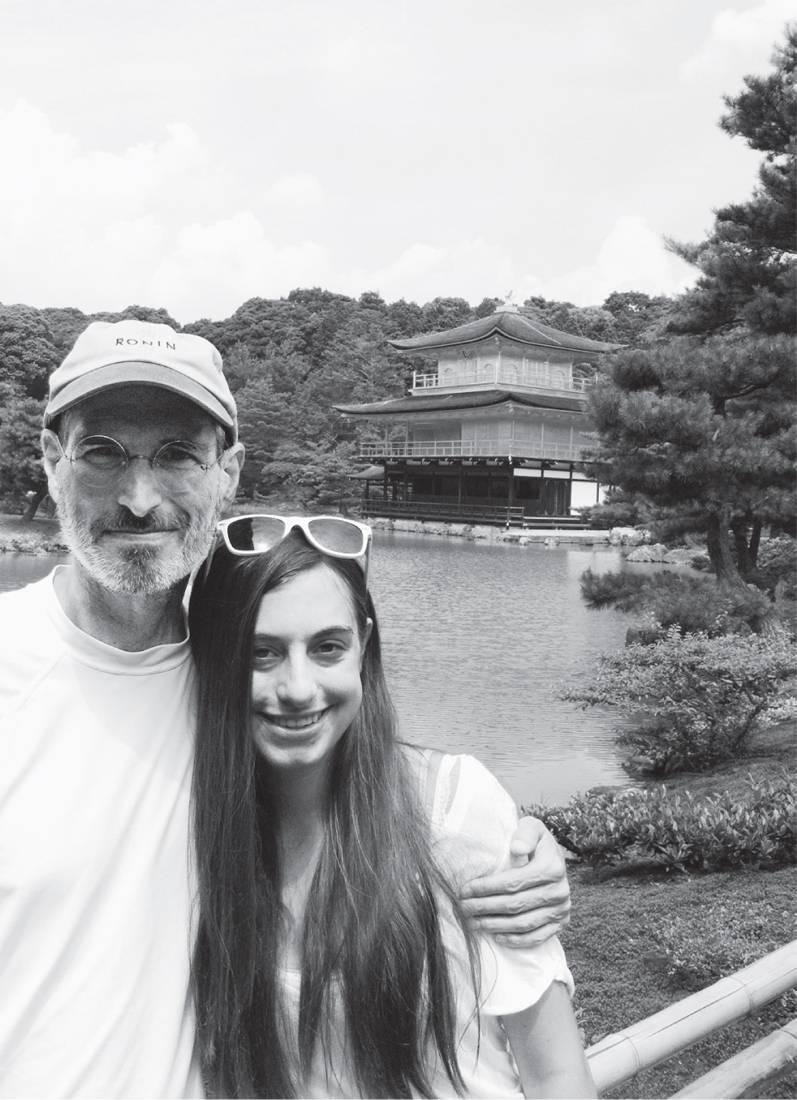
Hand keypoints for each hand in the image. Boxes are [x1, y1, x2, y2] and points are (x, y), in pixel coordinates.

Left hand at [459, 816, 570, 947]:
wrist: (553, 856)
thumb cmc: (535, 841)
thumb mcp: (532, 827)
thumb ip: (525, 833)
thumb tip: (516, 848)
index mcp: (552, 867)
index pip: (512, 882)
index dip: (486, 888)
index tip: (465, 890)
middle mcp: (559, 891)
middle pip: (514, 905)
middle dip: (484, 908)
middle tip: (463, 908)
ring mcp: (561, 909)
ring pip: (522, 923)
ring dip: (495, 926)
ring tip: (474, 923)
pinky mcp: (561, 923)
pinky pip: (536, 937)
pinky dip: (515, 940)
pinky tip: (497, 936)